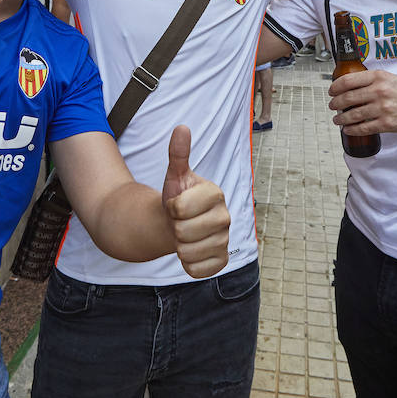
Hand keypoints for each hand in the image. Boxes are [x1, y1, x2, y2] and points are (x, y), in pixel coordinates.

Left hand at [161, 125, 230, 277]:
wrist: (180, 224)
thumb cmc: (178, 198)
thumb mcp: (175, 176)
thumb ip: (178, 154)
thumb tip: (182, 128)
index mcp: (216, 193)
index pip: (180, 208)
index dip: (171, 208)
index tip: (176, 204)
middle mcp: (226, 217)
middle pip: (183, 231)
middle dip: (174, 227)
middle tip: (179, 221)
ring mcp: (225, 240)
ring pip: (187, 252)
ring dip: (178, 246)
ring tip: (184, 234)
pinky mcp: (221, 261)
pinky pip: (195, 269)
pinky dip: (187, 264)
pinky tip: (191, 250)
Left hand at [329, 69, 396, 133]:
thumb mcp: (389, 78)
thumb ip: (372, 80)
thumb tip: (351, 86)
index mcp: (378, 77)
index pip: (348, 80)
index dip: (335, 87)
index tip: (331, 91)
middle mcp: (379, 91)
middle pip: (347, 98)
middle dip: (335, 104)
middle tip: (332, 106)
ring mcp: (382, 108)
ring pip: (353, 115)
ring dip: (341, 118)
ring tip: (337, 119)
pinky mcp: (386, 123)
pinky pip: (364, 128)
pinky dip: (352, 129)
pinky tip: (348, 129)